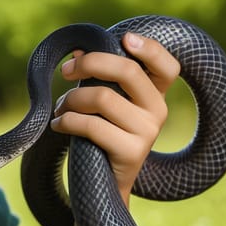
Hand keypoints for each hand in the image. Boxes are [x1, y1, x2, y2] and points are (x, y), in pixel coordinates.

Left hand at [50, 32, 179, 203]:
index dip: (150, 48)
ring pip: (102, 97)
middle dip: (90, 63)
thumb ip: (98, 78)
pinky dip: (67, 121)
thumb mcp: (104, 106)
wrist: (104, 187)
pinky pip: (92, 125)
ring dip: (71, 99)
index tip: (125, 38)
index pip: (167, 66)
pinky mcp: (132, 152)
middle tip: (66, 70)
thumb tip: (77, 50)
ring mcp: (148, 132)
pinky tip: (58, 125)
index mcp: (155, 95)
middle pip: (128, 71)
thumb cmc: (100, 137)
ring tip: (60, 109)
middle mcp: (158, 111)